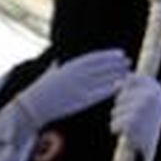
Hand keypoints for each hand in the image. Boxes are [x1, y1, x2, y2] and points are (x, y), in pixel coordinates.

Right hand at [13, 48, 128, 130]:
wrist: (32, 107)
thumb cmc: (40, 90)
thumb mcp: (49, 74)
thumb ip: (56, 66)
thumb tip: (56, 60)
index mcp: (70, 66)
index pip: (95, 58)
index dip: (110, 55)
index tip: (121, 54)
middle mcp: (76, 75)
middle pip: (102, 67)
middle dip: (117, 64)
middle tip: (129, 62)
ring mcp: (79, 87)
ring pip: (103, 79)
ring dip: (117, 75)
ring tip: (128, 72)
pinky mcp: (80, 101)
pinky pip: (99, 93)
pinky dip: (111, 88)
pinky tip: (120, 86)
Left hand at [109, 73, 160, 154]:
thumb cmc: (153, 123)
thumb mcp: (150, 102)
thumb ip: (135, 88)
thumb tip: (116, 83)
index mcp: (156, 89)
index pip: (132, 79)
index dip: (126, 89)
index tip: (131, 99)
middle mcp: (150, 96)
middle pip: (120, 98)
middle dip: (123, 110)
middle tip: (137, 119)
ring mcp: (140, 108)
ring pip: (115, 112)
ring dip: (120, 121)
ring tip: (134, 127)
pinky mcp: (131, 122)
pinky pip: (114, 124)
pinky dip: (118, 131)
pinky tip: (129, 134)